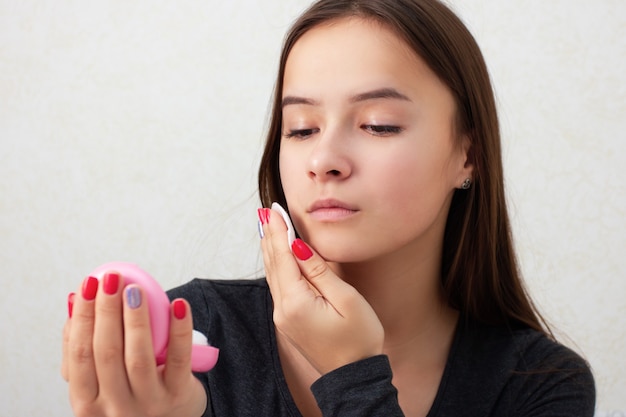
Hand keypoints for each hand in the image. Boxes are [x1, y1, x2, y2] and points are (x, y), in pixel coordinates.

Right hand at [61, 272, 206, 416]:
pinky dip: (179, 330)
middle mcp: (115, 406)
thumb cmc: (130, 392)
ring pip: (138, 357)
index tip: (89, 285)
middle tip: (112, 278)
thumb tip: (74, 302)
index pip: (79, 355)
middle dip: (106, 311)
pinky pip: (178, 358)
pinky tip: (179, 306)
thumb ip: (84, 349)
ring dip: (135, 319)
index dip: (82, 317)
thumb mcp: (100, 380)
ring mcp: (148, 403)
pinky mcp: (178, 395)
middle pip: (106, 354)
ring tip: (135, 290)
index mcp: (88, 402)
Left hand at [260, 208, 383, 374]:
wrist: (354, 376)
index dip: (278, 231)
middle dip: (269, 235)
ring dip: (270, 249)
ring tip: (266, 226)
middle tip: (265, 211)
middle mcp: (283, 309)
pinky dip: (276, 265)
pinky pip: (278, 285)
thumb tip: (299, 247)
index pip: (283, 257)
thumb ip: (319, 271)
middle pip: (273, 264)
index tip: (273, 210)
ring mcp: (283, 316)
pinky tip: (277, 255)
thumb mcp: (346, 300)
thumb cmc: (359, 338)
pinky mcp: (288, 320)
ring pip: (272, 274)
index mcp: (296, 302)